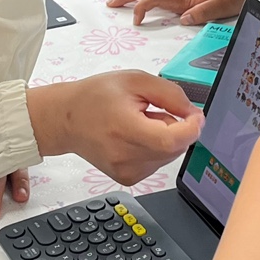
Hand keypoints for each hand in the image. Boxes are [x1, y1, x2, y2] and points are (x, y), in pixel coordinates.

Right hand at [28, 72, 204, 184]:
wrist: (65, 119)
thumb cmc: (94, 97)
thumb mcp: (135, 80)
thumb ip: (170, 94)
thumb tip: (194, 114)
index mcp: (125, 130)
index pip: (172, 140)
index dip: (191, 127)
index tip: (194, 115)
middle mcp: (125, 157)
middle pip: (174, 148)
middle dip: (175, 128)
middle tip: (150, 112)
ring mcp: (126, 172)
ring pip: (169, 156)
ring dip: (164, 138)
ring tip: (137, 124)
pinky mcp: (127, 178)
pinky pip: (158, 163)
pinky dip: (154, 149)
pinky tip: (133, 137)